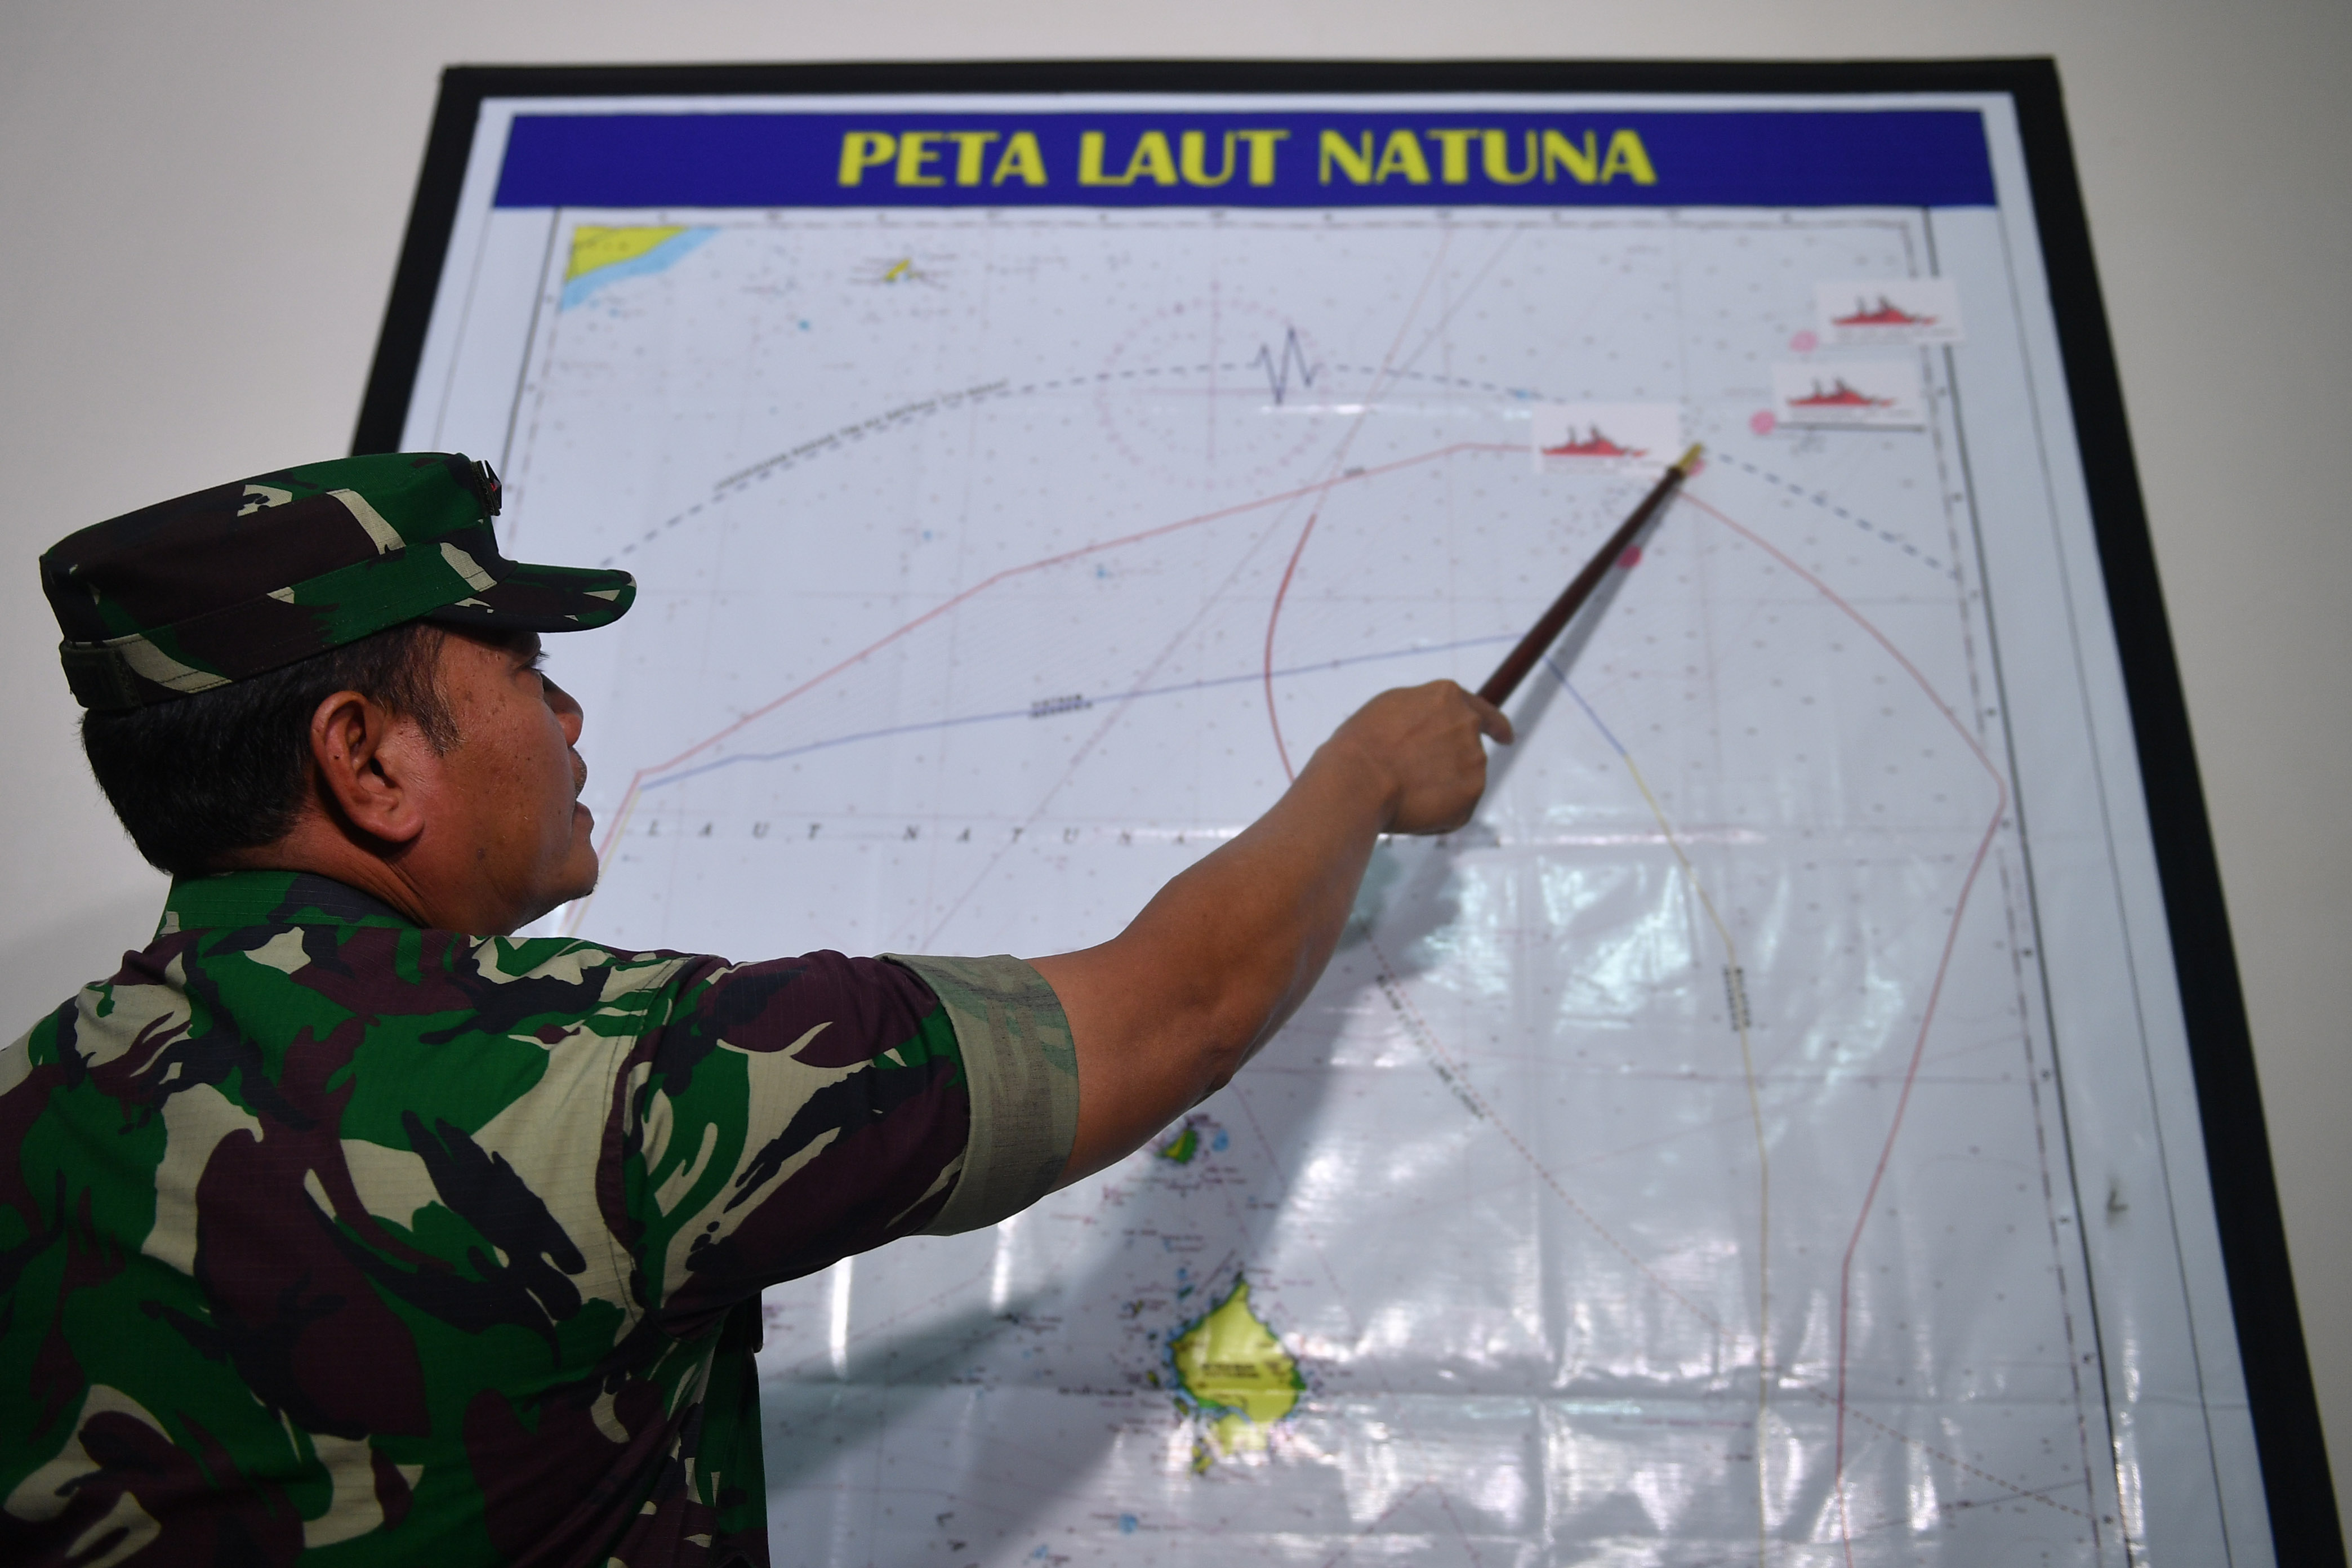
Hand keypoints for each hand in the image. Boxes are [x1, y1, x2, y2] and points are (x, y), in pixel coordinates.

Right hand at [1315, 680, 1512, 835]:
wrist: (1358, 779)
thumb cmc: (1361, 744)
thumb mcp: (1390, 709)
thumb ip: (1422, 716)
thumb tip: (1433, 733)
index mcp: (1447, 697)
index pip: (1483, 712)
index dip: (1496, 726)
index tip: (1506, 738)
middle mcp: (1468, 724)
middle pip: (1468, 752)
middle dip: (1451, 767)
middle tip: (1416, 782)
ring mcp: (1474, 760)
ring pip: (1460, 783)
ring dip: (1438, 791)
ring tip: (1400, 793)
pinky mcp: (1471, 795)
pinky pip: (1455, 811)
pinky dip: (1437, 816)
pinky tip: (1409, 810)